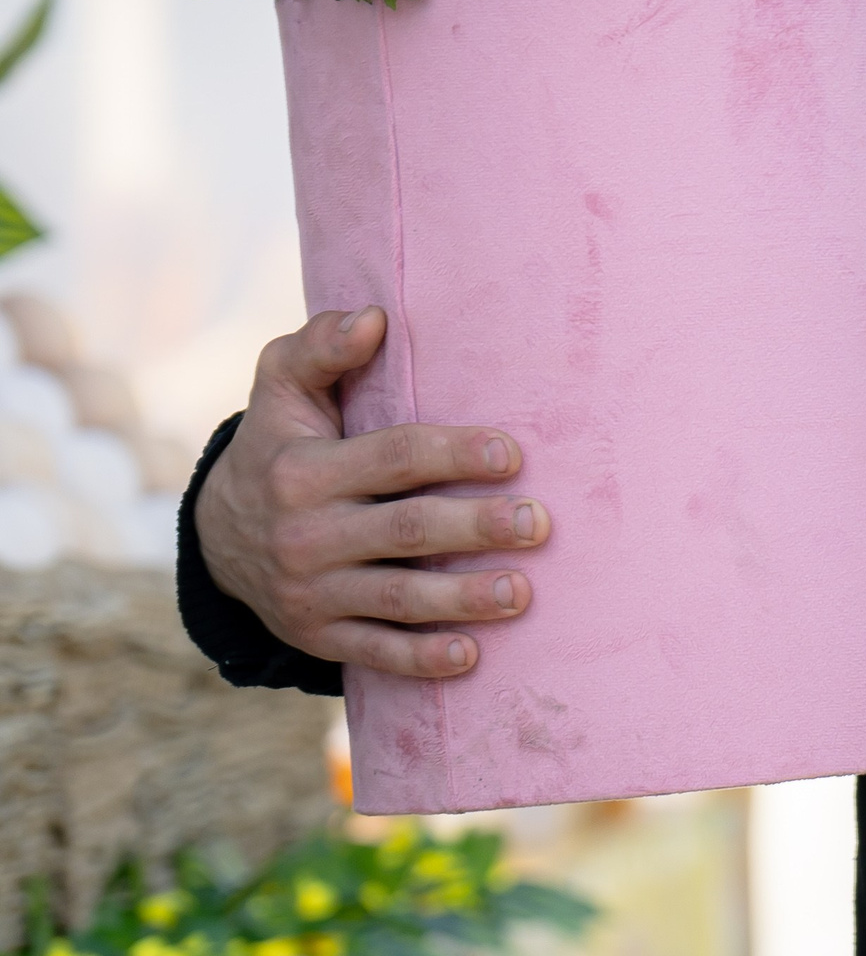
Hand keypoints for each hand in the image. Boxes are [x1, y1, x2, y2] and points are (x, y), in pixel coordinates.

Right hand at [197, 307, 548, 678]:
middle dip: (476, 527)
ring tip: (522, 592)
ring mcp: (310, 592)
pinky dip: (421, 658)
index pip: (395, 458)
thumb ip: (321, 346)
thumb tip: (373, 317)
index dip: (456, 453)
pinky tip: (470, 655)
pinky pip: (373, 652)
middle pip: (407, 531)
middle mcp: (306, 535)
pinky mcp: (316, 635)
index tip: (513, 455)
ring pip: (398, 599)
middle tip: (538, 522)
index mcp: (304, 470)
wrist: (218, 535)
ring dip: (463, 598)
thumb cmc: (280, 439)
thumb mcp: (282, 385)